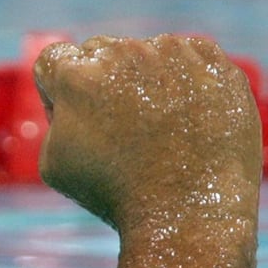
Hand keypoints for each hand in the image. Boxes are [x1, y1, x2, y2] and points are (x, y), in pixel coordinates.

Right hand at [34, 34, 261, 234]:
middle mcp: (124, 53)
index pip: (56, 60)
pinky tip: (185, 119)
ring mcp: (173, 53)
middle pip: (100, 53)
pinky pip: (189, 58)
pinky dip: (185, 81)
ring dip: (145, 80)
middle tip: (120, 130)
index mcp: (78, 75)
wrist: (188, 215)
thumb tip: (69, 96)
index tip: (81, 124)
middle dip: (101, 84)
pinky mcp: (214, 62)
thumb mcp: (54, 163)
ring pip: (146, 54)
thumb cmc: (115, 196)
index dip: (59, 94)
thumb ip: (55, 116)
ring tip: (159, 131)